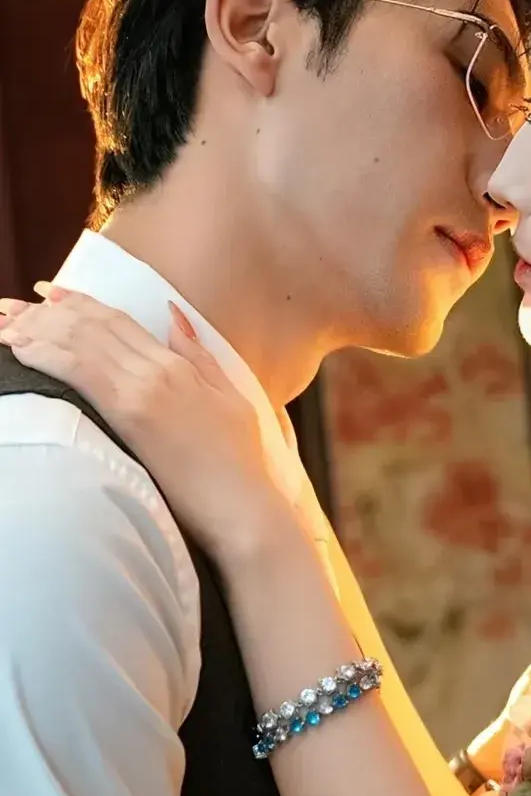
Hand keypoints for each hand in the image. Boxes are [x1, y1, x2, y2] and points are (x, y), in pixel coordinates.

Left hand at [0, 287, 292, 560]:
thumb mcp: (228, 395)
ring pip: (80, 344)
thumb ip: (198, 355)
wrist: (241, 503)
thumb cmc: (240, 461)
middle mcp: (157, 371)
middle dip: (47, 311)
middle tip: (12, 304)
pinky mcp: (129, 418)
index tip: (51, 292)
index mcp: (179, 365)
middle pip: (92, 327)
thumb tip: (174, 316)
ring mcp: (142, 392)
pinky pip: (80, 374)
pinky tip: (22, 349)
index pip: (119, 321)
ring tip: (6, 324)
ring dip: (38, 330)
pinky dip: (47, 356)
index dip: (81, 302)